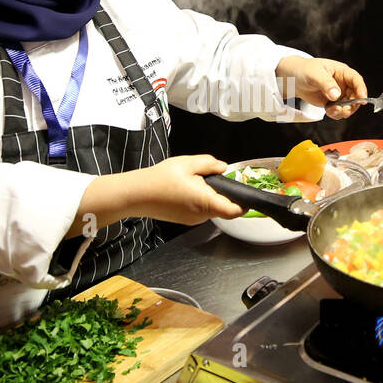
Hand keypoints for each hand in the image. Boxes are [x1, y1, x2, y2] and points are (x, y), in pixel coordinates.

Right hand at [126, 155, 243, 223]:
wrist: (136, 194)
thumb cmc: (159, 179)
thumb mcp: (187, 163)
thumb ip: (210, 163)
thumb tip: (224, 168)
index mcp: (205, 202)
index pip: (234, 210)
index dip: (244, 204)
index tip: (247, 195)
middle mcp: (201, 215)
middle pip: (222, 207)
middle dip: (221, 192)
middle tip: (209, 176)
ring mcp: (192, 220)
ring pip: (210, 208)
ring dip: (208, 195)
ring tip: (191, 180)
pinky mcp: (184, 219)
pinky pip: (199, 210)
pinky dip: (198, 200)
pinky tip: (184, 189)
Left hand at [276, 56, 367, 119]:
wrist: (293, 79)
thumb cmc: (304, 70)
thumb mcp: (315, 74)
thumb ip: (326, 84)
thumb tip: (336, 95)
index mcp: (342, 72)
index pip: (356, 80)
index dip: (361, 89)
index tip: (362, 99)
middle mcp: (343, 83)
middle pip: (356, 95)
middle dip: (352, 105)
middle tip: (344, 110)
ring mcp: (338, 94)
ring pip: (349, 105)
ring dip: (343, 111)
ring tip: (332, 110)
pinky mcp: (332, 103)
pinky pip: (339, 111)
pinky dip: (336, 114)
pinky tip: (329, 111)